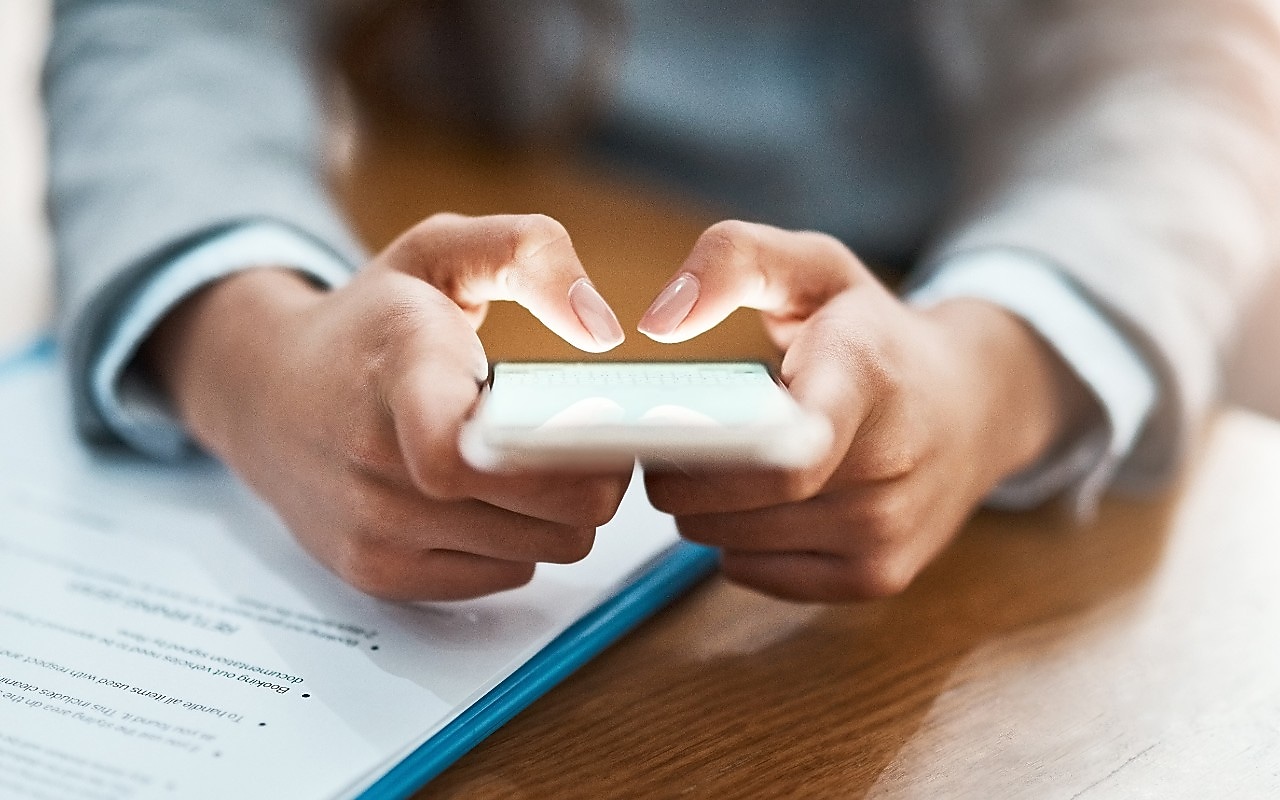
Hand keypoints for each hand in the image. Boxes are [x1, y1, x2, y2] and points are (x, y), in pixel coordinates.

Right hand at [145, 213, 630, 600]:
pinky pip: (510, 574)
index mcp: (401, 369)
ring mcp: (374, 529)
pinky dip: (518, 539)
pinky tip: (487, 495)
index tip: (582, 418)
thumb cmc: (370, 322)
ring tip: (525, 457)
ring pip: (548, 547)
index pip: (457, 453)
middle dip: (592, 470)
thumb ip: (530, 251)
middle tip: (578, 430)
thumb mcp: (441, 251)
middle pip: (553, 508)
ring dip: (559, 509)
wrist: (263, 392)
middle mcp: (378, 461)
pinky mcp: (380, 575)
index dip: (545, 454)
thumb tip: (599, 328)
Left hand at [638, 221, 1094, 601]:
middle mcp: (887, 466)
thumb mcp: (814, 268)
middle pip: (732, 500)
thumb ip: (733, 260)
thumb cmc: (875, 335)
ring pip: (727, 540)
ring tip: (732, 459)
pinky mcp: (876, 578)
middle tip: (678, 433)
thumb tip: (661, 320)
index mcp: (865, 378)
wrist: (976, 405)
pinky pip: (749, 572)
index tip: (669, 428)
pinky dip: (734, 540)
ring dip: (703, 505)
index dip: (719, 453)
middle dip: (678, 469)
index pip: (791, 448)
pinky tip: (764, 499)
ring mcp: (885, 533)